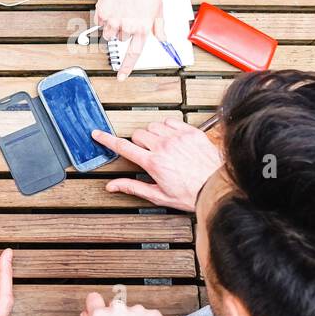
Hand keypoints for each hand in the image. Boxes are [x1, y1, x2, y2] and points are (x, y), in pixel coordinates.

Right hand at [93, 119, 222, 210]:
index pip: (123, 147)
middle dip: (138, 142)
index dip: (107, 139)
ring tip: (160, 146)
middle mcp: (164, 146)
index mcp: (153, 163)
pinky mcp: (190, 131)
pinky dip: (167, 127)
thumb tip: (112, 185)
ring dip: (152, 134)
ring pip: (153, 125)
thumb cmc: (191, 193)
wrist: (216, 186)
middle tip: (146, 153)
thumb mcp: (158, 195)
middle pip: (138, 134)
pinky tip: (172, 138)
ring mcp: (178, 137)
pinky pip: (171, 120)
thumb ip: (133, 187)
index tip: (98, 134)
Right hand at [97, 0, 164, 80]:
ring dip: (112, 26)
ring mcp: (113, 20)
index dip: (127, 67)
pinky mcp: (102, 12)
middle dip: (124, 30)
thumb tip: (164, 39)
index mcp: (143, 27)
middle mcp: (127, 26)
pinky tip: (112, 4)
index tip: (121, 77)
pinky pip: (99, 22)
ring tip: (120, 9)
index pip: (134, 53)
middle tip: (128, 14)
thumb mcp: (159, 7)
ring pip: (109, 33)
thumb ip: (159, 26)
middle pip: (121, 39)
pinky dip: (104, 16)